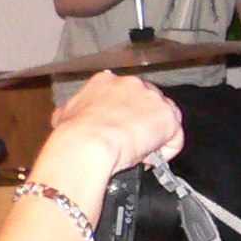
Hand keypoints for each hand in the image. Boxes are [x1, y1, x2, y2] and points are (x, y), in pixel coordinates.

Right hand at [44, 72, 183, 177]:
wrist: (89, 142)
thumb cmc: (74, 132)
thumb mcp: (65, 114)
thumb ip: (74, 109)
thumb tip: (66, 113)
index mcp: (106, 81)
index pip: (126, 96)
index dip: (125, 116)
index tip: (119, 130)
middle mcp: (133, 84)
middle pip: (148, 105)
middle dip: (143, 124)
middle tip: (131, 143)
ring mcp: (153, 99)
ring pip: (164, 120)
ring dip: (155, 138)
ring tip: (139, 152)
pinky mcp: (168, 117)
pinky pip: (175, 138)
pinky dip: (165, 152)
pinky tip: (149, 159)